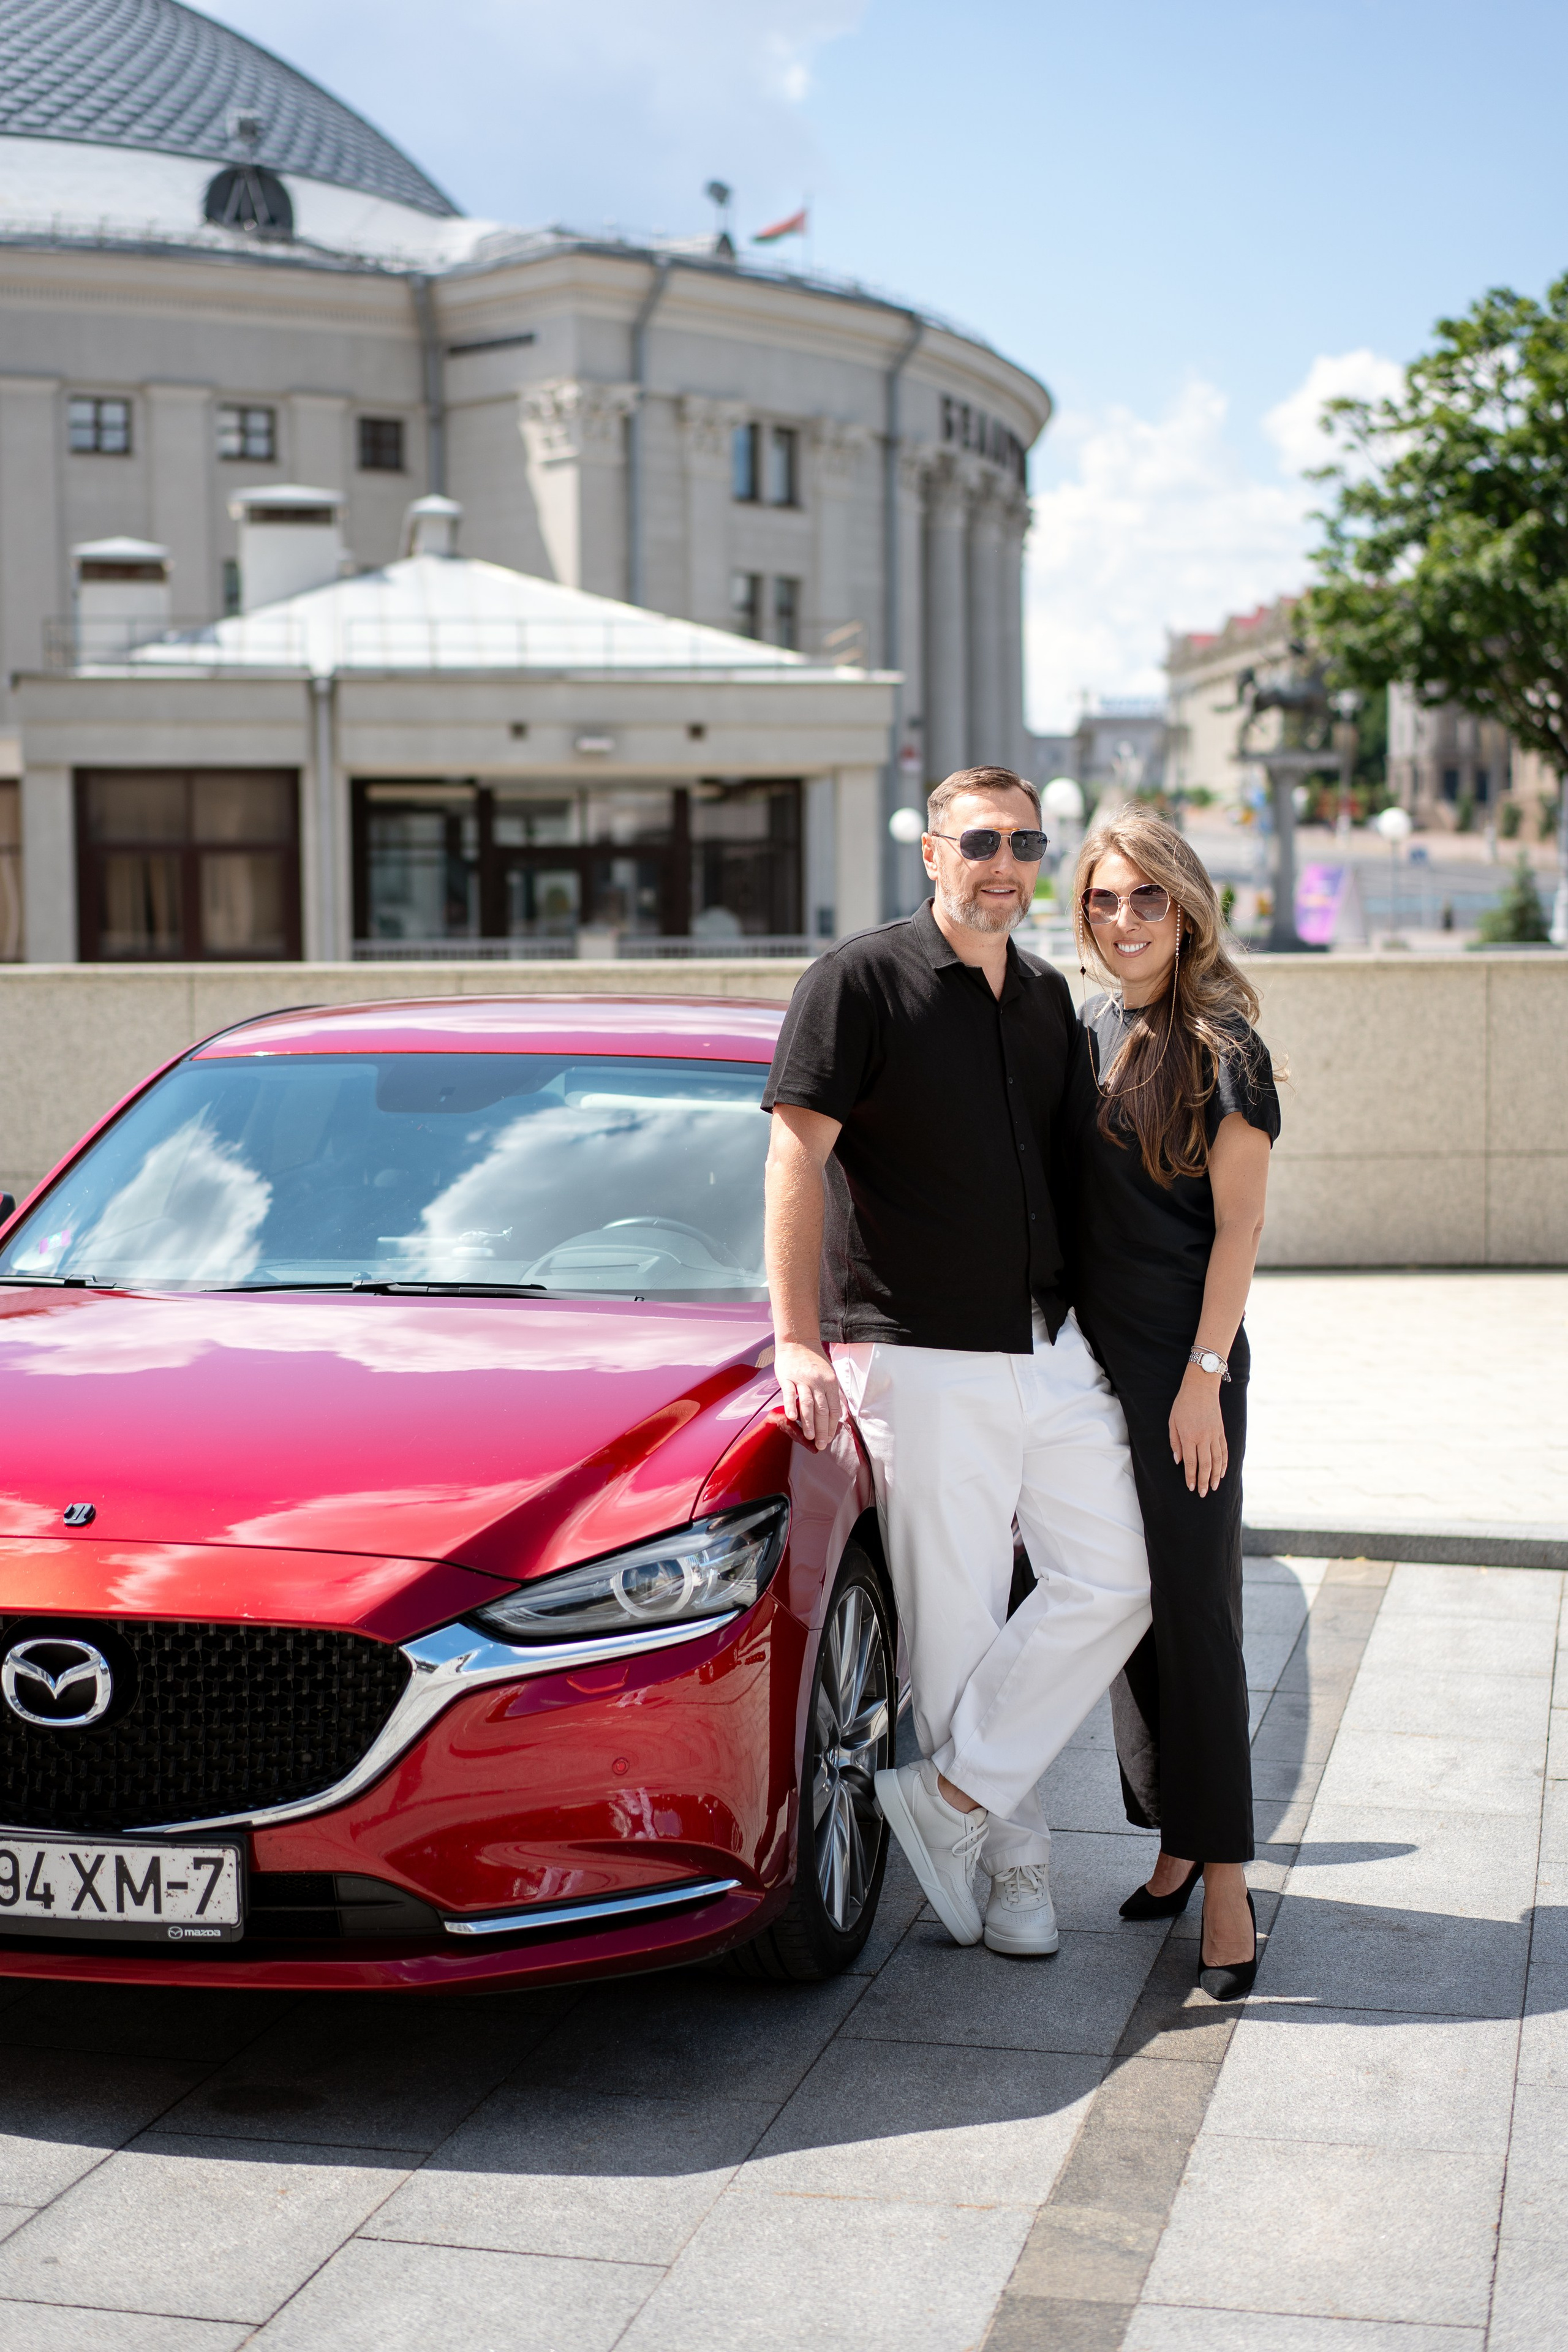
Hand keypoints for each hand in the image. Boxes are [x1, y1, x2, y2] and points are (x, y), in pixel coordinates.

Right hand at [775, 1339, 844, 1451]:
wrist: (798, 1341)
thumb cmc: (814, 1360)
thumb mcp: (829, 1374)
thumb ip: (831, 1393)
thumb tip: (836, 1414)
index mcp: (830, 1382)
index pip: (833, 1408)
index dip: (831, 1426)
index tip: (828, 1438)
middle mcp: (817, 1382)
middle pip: (821, 1410)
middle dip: (822, 1429)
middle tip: (821, 1445)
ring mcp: (802, 1379)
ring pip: (807, 1404)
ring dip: (809, 1423)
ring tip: (809, 1437)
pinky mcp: (787, 1377)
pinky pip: (789, 1393)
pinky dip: (791, 1405)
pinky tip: (791, 1418)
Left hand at [1169, 1367, 1227, 1496]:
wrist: (1201, 1388)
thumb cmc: (1183, 1404)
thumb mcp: (1172, 1422)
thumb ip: (1175, 1443)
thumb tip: (1178, 1461)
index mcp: (1189, 1436)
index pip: (1191, 1462)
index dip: (1191, 1477)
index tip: (1191, 1488)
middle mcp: (1204, 1437)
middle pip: (1206, 1465)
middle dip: (1204, 1481)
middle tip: (1203, 1494)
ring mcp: (1214, 1435)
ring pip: (1217, 1460)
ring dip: (1216, 1476)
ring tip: (1214, 1487)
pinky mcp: (1221, 1431)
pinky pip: (1224, 1451)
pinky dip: (1224, 1463)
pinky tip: (1223, 1472)